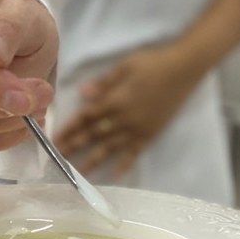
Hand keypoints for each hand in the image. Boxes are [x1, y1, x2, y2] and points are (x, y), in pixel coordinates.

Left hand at [54, 43, 200, 175]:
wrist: (184, 70)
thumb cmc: (153, 63)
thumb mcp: (126, 66)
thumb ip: (105, 82)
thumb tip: (83, 94)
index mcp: (115, 99)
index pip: (86, 117)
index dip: (70, 128)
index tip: (55, 139)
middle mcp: (124, 118)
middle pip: (94, 134)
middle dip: (75, 146)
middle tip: (59, 159)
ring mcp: (138, 128)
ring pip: (111, 147)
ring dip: (93, 160)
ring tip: (79, 172)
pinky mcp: (150, 134)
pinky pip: (134, 152)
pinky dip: (124, 165)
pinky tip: (114, 175)